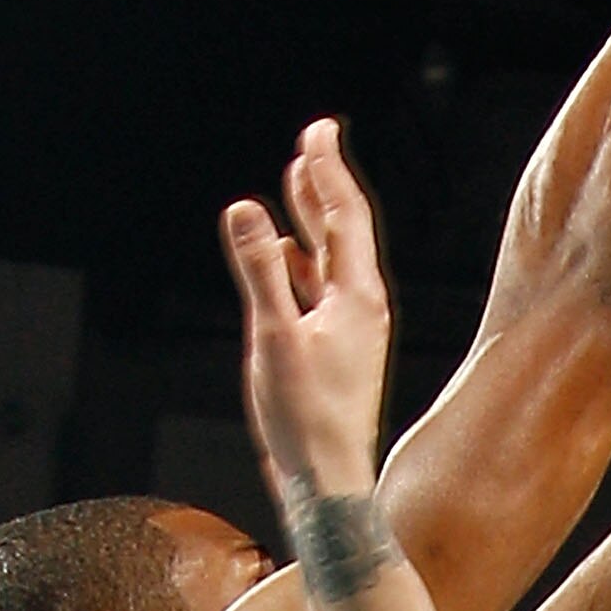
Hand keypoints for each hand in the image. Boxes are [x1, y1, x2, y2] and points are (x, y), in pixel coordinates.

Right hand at [220, 120, 390, 499]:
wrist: (328, 481)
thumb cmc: (303, 417)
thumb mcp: (274, 336)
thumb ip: (259, 270)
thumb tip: (247, 208)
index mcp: (358, 297)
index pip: (345, 216)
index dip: (327, 169)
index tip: (317, 128)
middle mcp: (363, 306)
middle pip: (344, 228)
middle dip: (324, 181)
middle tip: (314, 137)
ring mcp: (351, 327)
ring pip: (330, 256)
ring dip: (312, 216)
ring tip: (298, 178)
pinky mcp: (336, 347)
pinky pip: (319, 287)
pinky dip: (301, 259)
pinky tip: (286, 252)